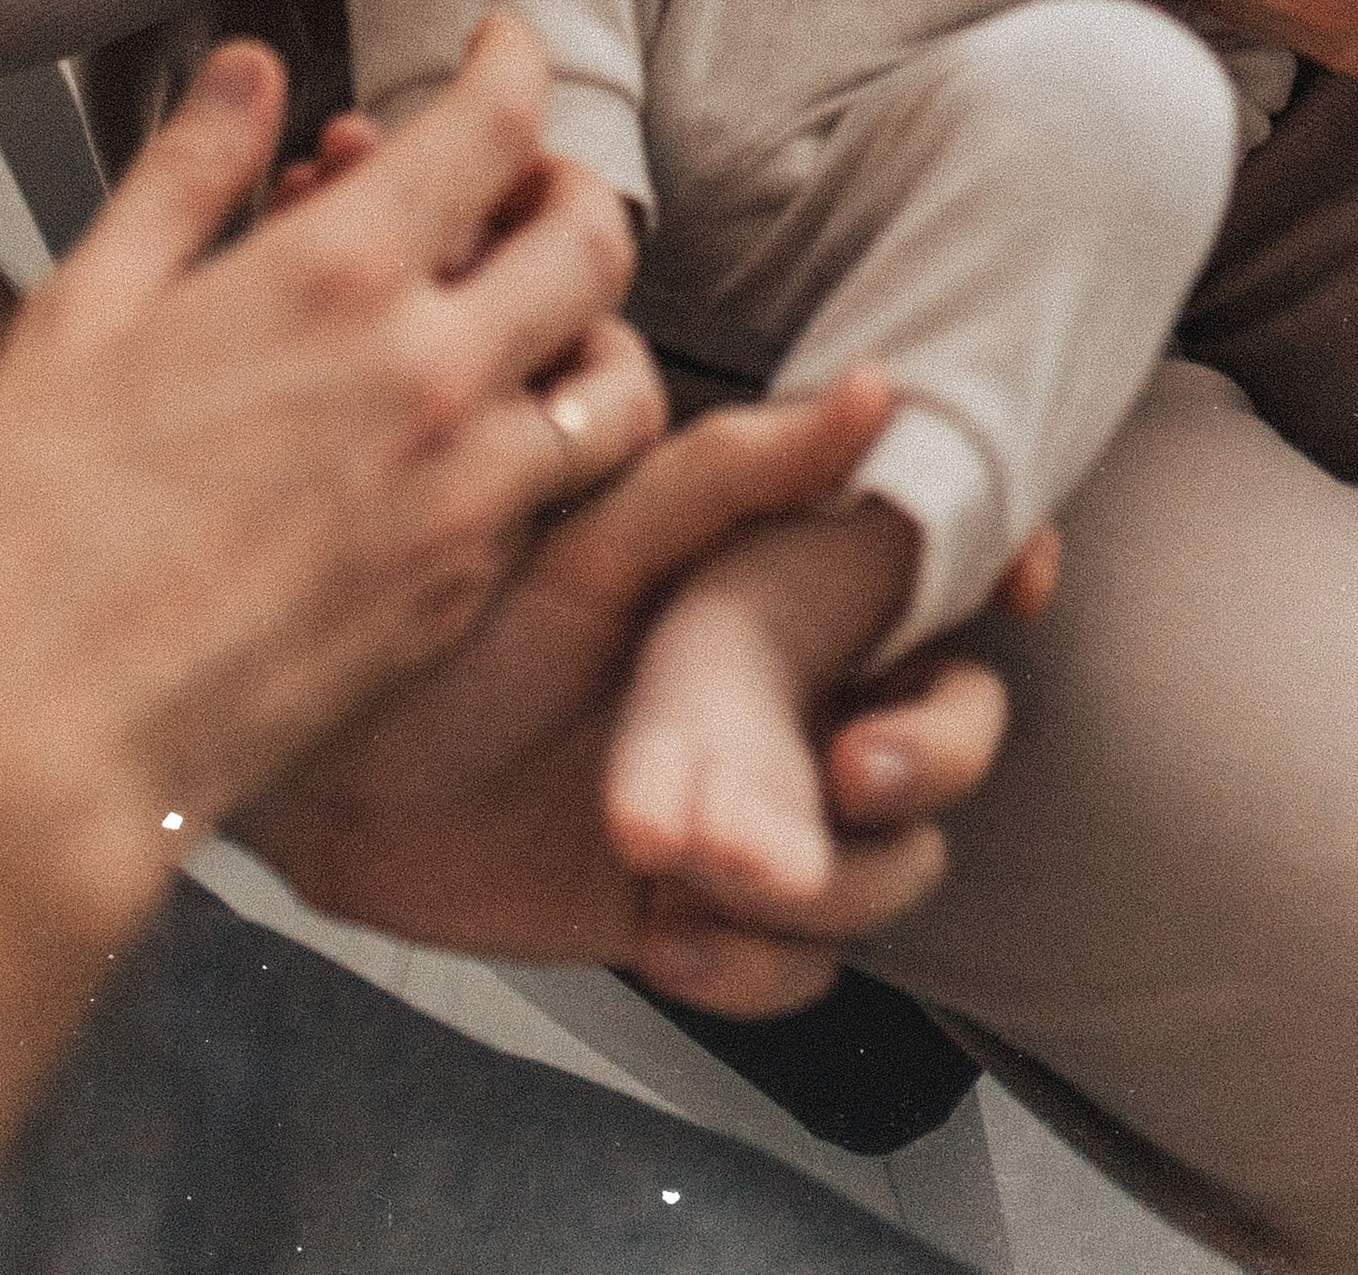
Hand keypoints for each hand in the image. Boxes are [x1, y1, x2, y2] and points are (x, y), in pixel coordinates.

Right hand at [0, 9, 644, 944]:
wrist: (45, 741)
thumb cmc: (37, 525)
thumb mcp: (87, 307)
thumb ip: (189, 172)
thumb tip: (252, 69)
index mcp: (336, 276)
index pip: (497, 122)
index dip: (515, 60)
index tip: (501, 47)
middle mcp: (431, 372)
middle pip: (594, 239)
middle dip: (571, 188)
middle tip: (522, 186)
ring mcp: (465, 490)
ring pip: (619, 378)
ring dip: (594, 326)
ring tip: (531, 316)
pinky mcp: (467, 588)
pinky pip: (564, 490)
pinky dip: (553, 439)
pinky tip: (480, 432)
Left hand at [232, 370, 1051, 1012]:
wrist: (343, 779)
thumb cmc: (470, 622)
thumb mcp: (600, 534)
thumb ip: (736, 469)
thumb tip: (877, 388)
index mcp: (794, 590)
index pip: (955, 573)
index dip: (1010, 568)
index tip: (1014, 580)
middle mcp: (803, 702)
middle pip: (956, 731)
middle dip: (928, 752)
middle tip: (851, 767)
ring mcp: (766, 820)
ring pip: (891, 865)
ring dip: (827, 879)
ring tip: (707, 868)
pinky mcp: (713, 922)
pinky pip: (800, 968)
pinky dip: (755, 969)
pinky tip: (670, 938)